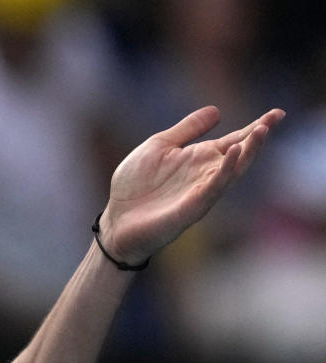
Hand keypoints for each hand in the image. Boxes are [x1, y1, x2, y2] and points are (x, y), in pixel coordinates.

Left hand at [98, 106, 284, 265]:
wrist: (117, 219)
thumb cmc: (135, 185)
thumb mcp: (159, 146)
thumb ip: (187, 130)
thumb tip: (217, 111)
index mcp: (199, 158)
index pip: (234, 140)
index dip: (255, 127)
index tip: (277, 113)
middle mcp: (205, 174)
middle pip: (240, 154)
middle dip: (258, 136)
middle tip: (275, 118)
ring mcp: (201, 191)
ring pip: (232, 171)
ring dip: (248, 152)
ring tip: (260, 130)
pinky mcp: (192, 207)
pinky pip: (214, 187)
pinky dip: (225, 171)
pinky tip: (234, 153)